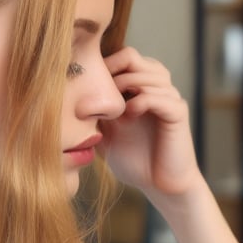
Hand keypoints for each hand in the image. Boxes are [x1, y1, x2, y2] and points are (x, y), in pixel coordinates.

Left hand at [99, 47, 202, 198]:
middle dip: (111, 72)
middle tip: (98, 95)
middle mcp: (156, 87)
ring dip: (126, 86)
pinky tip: (130, 114)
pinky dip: (143, 101)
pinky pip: (162, 96)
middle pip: (133, 57)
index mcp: (139, 87)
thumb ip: (92, 114)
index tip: (85, 85)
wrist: (158, 185)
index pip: (122, 57)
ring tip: (114, 108)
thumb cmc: (132, 159)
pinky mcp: (178, 113)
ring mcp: (169, 98)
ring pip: (149, 73)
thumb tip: (64, 99)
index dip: (102, 65)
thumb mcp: (104, 133)